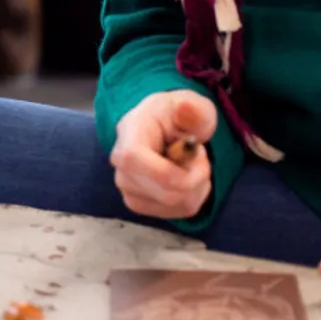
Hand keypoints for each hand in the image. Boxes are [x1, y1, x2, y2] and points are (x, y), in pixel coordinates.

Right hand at [109, 90, 216, 219]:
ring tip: (191, 166)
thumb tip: (185, 109)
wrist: (161, 128)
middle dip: (196, 178)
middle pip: (164, 192)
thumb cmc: (176, 115)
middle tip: (200, 157)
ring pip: (173, 204)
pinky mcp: (136, 203)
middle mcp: (120, 165)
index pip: (137, 162)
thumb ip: (193, 110)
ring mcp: (126, 187)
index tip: (200, 156)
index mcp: (128, 134)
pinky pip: (174, 213)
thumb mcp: (192, 106)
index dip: (176, 170)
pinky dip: (191, 199)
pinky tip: (186, 181)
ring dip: (196, 188)